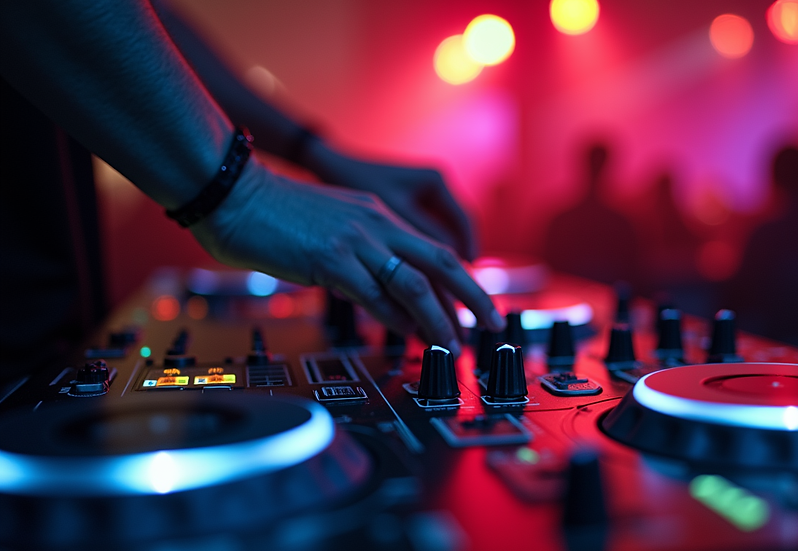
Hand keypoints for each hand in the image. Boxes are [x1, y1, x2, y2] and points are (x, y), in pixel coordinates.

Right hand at [192, 161, 503, 353]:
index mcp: (377, 215)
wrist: (233, 191)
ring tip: (454, 343)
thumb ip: (359, 251)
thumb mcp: (331, 225)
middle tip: (493, 323)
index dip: (459, 281)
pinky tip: (411, 335)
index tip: (474, 306)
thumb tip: (378, 289)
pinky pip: (376, 295)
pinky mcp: (331, 260)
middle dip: (474, 295)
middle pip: (442, 261)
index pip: (431, 250)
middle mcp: (376, 225)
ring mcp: (355, 241)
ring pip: (415, 283)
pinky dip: (398, 319)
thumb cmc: (273, 212)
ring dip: (440, 318)